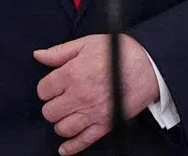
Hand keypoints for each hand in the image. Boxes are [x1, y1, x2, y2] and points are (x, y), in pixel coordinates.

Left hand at [34, 34, 160, 154]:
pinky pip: (83, 141)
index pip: (43, 90)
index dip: (47, 88)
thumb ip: (60, 52)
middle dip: (52, 105)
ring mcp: (92, 113)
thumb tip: (38, 56)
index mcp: (72, 74)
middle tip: (61, 99)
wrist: (148, 65)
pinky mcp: (105, 124)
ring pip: (62, 128)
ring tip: (67, 114)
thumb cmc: (118, 51)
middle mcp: (79, 96)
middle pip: (50, 111)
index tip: (54, 85)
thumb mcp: (87, 43)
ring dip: (61, 122)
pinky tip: (64, 148)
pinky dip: (71, 147)